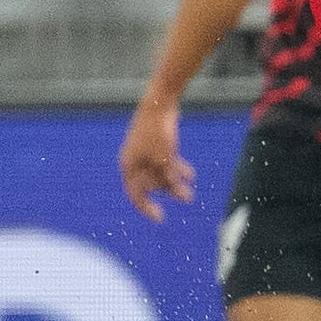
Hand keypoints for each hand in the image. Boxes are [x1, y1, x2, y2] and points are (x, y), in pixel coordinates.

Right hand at [119, 98, 194, 219]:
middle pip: (151, 184)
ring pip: (161, 173)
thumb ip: (170, 177)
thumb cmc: (156, 131)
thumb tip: (180, 194)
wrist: (159, 102)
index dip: (146, 208)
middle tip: (187, 198)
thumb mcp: (165, 159)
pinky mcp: (158, 144)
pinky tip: (191, 175)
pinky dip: (178, 169)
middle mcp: (136, 161)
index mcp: (128, 166)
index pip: (135, 194)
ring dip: (175, 182)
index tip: (160, 218)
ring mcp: (147, 153)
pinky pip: (167, 162)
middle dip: (169, 191)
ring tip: (191, 191)